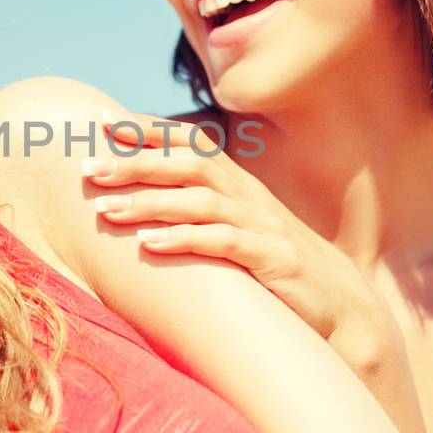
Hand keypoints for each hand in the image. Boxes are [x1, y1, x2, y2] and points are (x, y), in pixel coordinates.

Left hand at [84, 111, 397, 366]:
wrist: (343, 310)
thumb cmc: (279, 271)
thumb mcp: (242, 232)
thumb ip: (205, 211)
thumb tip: (151, 202)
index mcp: (240, 186)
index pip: (192, 142)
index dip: (150, 130)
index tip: (103, 123)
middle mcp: (249, 197)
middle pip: (189, 164)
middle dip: (137, 163)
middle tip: (89, 167)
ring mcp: (262, 227)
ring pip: (200, 201)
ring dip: (149, 202)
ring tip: (105, 208)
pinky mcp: (272, 260)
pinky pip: (223, 243)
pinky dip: (184, 239)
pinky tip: (148, 244)